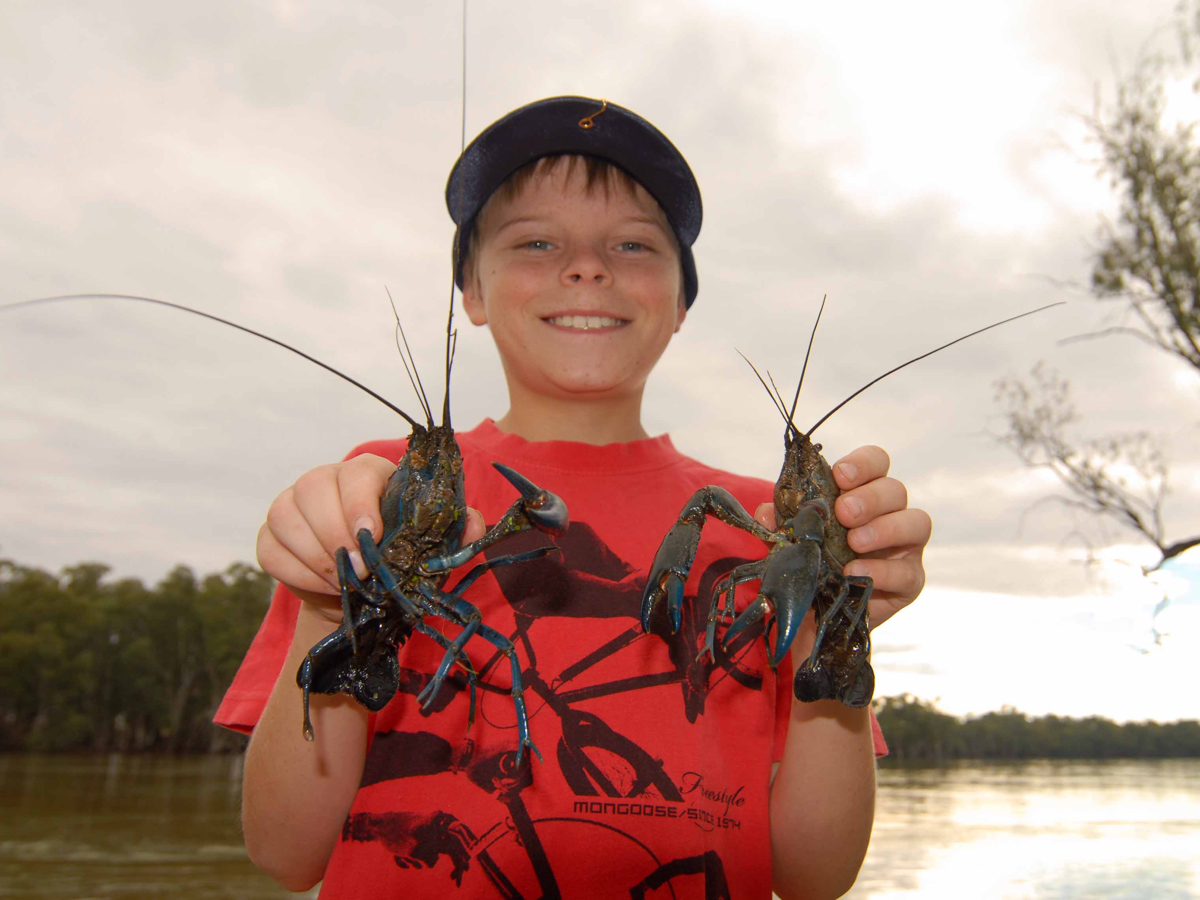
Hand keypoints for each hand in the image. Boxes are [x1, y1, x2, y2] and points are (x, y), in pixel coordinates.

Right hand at [256, 454, 485, 614]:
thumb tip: (475, 526)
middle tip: (358, 570)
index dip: (360, 502)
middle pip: (314, 488)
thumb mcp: (432, 544)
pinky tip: (322, 586)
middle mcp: (325, 480)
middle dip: (335, 534)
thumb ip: (457, 529)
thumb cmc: (400, 556)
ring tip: (344, 582)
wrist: (363, 592)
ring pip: (286, 515)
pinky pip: (269, 547)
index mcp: (368, 474)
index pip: (358, 472)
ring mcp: (292, 504)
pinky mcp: (270, 534)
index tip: (371, 536)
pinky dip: (294, 571)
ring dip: (314, 556)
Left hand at [754, 445, 929, 628]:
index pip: (876, 464)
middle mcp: (889, 515)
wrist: (812, 619)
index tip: (840, 475)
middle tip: (844, 513)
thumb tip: (766, 511)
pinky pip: (908, 571)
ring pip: (916, 522)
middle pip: (895, 490)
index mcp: (862, 495)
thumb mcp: (792, 543)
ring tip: (854, 542)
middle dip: (870, 498)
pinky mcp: (910, 582)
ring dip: (884, 528)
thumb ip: (783, 525)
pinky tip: (855, 574)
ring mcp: (905, 548)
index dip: (862, 463)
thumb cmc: (810, 568)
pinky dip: (881, 570)